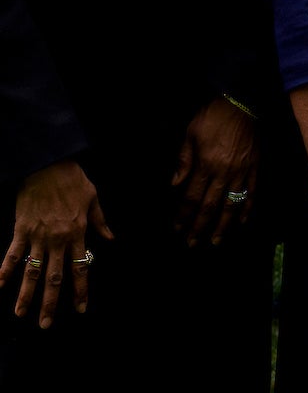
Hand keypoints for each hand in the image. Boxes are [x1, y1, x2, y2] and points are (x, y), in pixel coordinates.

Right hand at [2, 160, 109, 327]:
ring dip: (25, 294)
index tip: (80, 309)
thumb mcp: (94, 199)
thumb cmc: (73, 181)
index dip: (81, 290)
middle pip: (53, 278)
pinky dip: (5, 269)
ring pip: (31, 272)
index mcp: (78, 234)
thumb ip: (101, 222)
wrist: (48, 167)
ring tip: (21, 314)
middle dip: (50, 303)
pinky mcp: (20, 231)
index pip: (80, 268)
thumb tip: (112, 238)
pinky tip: (0, 285)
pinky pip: (12, 254)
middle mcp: (58, 240)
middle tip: (46, 325)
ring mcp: (38, 237)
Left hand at [172, 97, 257, 246]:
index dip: (184, 216)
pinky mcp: (256, 167)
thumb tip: (174, 185)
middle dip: (200, 227)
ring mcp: (243, 171)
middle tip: (193, 244)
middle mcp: (224, 172)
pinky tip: (243, 220)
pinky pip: (252, 191)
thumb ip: (183, 161)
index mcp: (206, 164)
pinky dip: (247, 208)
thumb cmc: (213, 116)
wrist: (244, 102)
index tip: (177, 229)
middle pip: (211, 206)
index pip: (192, 197)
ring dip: (223, 225)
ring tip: (216, 240)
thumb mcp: (191, 134)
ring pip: (232, 203)